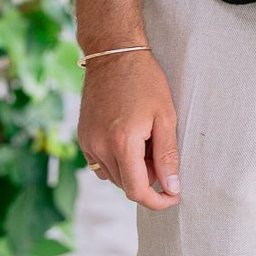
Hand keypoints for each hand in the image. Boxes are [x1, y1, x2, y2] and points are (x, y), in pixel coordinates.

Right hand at [78, 51, 180, 210]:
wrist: (114, 54)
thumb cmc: (144, 81)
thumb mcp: (165, 117)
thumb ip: (168, 156)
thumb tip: (171, 188)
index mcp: (122, 144)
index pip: (137, 191)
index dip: (157, 200)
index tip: (172, 196)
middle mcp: (100, 147)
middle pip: (126, 185)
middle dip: (148, 178)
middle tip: (161, 151)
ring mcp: (88, 142)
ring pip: (113, 176)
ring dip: (132, 170)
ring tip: (145, 140)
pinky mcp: (83, 137)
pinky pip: (100, 164)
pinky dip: (117, 161)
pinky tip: (129, 139)